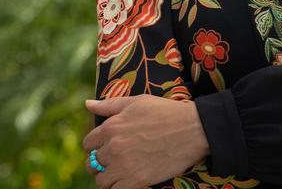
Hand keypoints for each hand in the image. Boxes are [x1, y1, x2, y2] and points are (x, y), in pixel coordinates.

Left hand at [83, 95, 208, 187]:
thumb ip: (110, 104)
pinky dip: (119, 187)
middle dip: (102, 163)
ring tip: (123, 172)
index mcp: (111, 127)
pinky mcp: (136, 180)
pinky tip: (130, 180)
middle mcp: (113, 147)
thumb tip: (87, 104)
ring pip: (101, 180)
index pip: (88, 144)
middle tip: (118, 160)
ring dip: (109, 177)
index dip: (98, 145)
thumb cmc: (167, 112)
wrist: (193, 129)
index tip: (110, 146)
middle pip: (93, 163)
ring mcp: (123, 166)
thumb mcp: (138, 102)